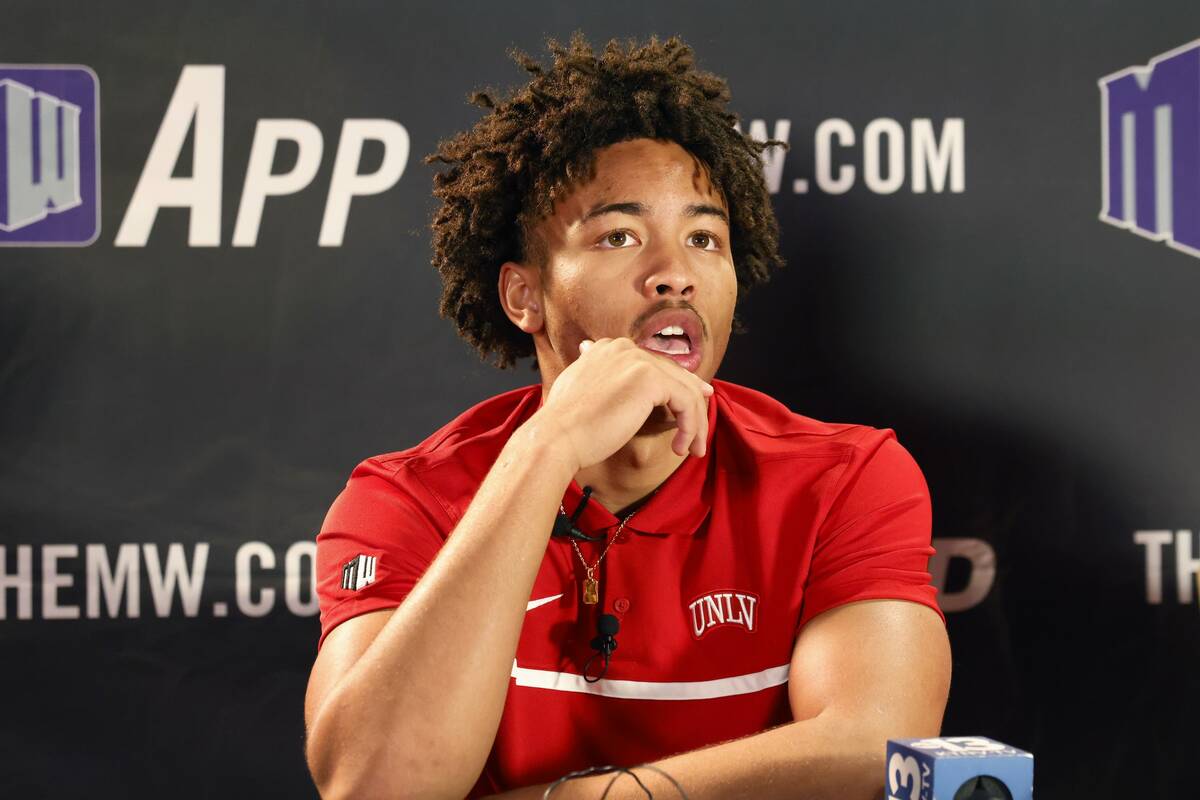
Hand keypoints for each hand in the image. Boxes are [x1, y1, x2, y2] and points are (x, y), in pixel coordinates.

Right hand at [537, 337, 713, 471]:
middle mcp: (624, 348)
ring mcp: (638, 361)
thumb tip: (589, 353)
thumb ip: (593, 373)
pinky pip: (687, 402)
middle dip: (693, 404)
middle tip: (699, 434)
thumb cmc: (566, 425)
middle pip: (674, 374)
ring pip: (686, 390)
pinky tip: (681, 447)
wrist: (556, 437)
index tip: (691, 408)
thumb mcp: (579, 389)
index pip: (655, 365)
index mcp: (608, 349)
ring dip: (695, 423)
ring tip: (692, 449)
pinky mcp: (650, 379)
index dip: (677, 386)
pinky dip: (690, 426)